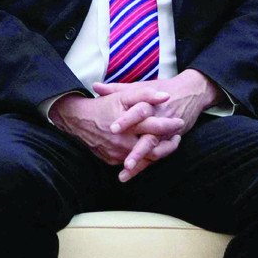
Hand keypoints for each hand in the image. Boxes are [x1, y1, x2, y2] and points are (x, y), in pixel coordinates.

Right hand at [51, 84, 182, 170]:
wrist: (78, 120)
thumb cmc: (104, 105)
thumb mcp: (124, 96)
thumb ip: (145, 95)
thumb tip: (166, 96)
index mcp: (129, 126)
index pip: (156, 127)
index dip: (170, 125)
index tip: (180, 122)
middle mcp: (123, 142)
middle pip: (153, 149)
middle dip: (168, 144)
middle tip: (178, 137)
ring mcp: (117, 154)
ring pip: (144, 158)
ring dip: (158, 152)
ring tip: (169, 143)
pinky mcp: (112, 160)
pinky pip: (132, 162)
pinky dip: (143, 157)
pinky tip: (151, 148)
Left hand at [94, 69, 219, 180]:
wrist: (191, 92)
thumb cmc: (162, 89)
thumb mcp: (141, 87)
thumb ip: (117, 88)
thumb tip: (95, 87)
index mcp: (152, 104)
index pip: (140, 112)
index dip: (126, 120)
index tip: (113, 129)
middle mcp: (161, 120)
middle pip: (150, 138)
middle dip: (138, 151)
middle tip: (125, 162)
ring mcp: (167, 132)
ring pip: (155, 150)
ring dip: (141, 162)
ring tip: (126, 171)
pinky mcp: (171, 140)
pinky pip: (158, 155)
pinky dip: (145, 165)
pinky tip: (130, 174)